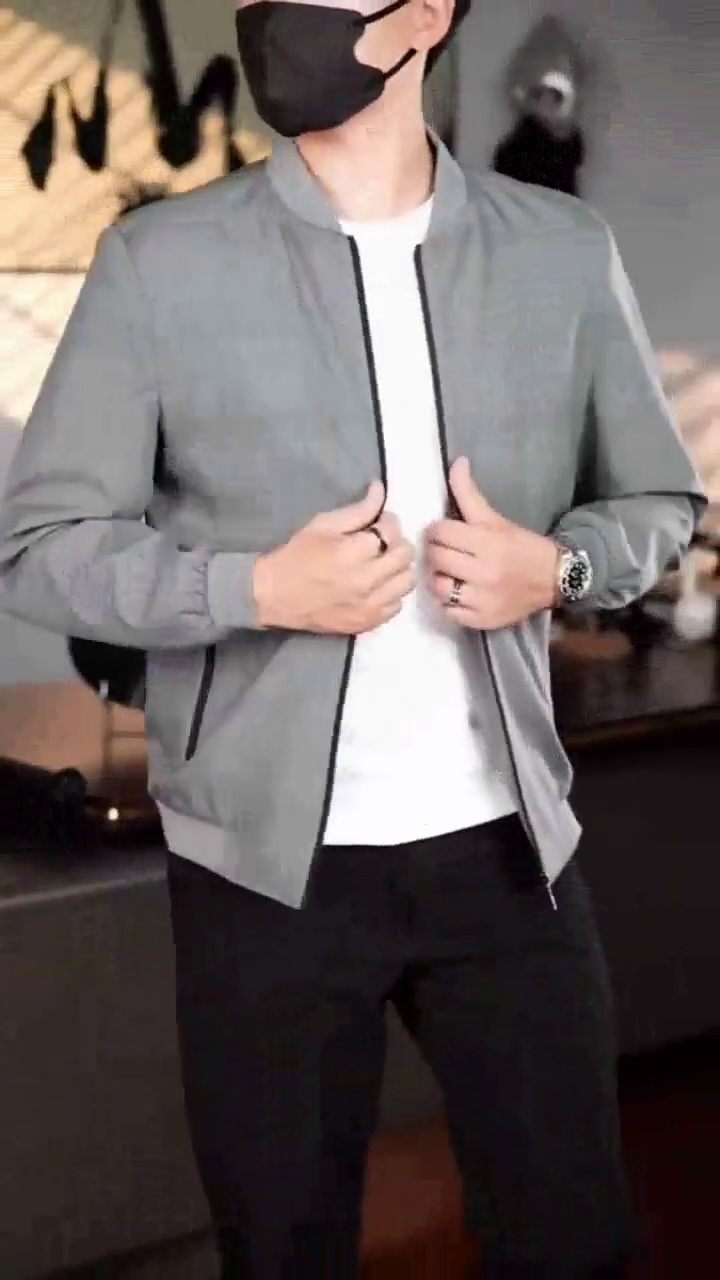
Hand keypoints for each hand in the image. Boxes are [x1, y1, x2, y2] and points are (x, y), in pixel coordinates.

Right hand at [253, 482, 414, 634]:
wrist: (275, 596)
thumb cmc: (297, 556)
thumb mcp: (323, 525)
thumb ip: (358, 510)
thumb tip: (380, 489)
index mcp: (352, 553)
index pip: (390, 531)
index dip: (386, 522)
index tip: (376, 524)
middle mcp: (365, 581)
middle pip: (404, 555)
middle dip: (396, 543)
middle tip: (380, 544)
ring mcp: (369, 605)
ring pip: (407, 581)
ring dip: (398, 569)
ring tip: (381, 566)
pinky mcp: (368, 623)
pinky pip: (397, 605)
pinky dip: (391, 593)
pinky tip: (375, 587)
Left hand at [425, 458, 558, 629]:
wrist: (553, 579)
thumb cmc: (521, 546)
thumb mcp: (495, 519)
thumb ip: (469, 494)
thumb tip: (456, 461)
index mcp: (488, 542)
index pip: (441, 533)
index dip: (436, 530)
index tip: (441, 532)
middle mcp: (484, 572)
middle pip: (437, 559)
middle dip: (435, 552)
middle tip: (442, 550)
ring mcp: (482, 599)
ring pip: (438, 587)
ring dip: (438, 577)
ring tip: (447, 571)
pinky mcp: (482, 620)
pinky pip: (449, 611)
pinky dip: (447, 602)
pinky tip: (456, 591)